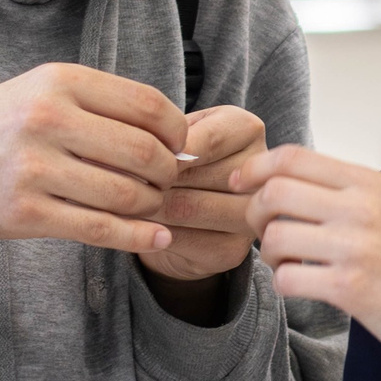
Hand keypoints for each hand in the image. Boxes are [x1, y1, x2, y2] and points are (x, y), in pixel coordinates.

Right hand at [0, 63, 182, 251]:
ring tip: (153, 205)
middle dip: (169, 172)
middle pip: (144, 152)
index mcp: (58, 81)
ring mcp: (35, 168)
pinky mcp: (27, 212)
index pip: (147, 105)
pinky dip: (137, 237)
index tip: (180, 145)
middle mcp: (47, 119)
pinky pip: (100, 228)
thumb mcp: (45, 91)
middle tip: (168, 180)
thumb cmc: (3, 127)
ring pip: (126, 194)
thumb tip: (176, 134)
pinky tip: (156, 238)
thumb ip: (104, 105)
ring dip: (153, 205)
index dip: (178, 130)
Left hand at [143, 106, 269, 283]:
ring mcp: (250, 216)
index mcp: (247, 129)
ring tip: (126, 198)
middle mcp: (259, 174)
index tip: (135, 154)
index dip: (165, 149)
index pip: (206, 139)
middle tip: (121, 179)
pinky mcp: (232, 251)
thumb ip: (165, 136)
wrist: (185, 214)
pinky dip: (153, 231)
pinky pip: (184, 239)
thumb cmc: (179, 161)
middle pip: (198, 175)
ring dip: (149, 205)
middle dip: (153, 179)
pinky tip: (139, 223)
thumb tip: (145, 157)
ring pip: (188, 207)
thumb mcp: (174, 135)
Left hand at [232, 146, 380, 379]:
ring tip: (292, 265)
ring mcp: (357, 247)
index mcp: (371, 183)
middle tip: (269, 235)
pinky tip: (304, 287)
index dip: (256, 168)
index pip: (294, 157)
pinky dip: (284, 284)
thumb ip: (346, 193)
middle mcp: (363, 207)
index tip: (240, 184)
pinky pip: (286, 277)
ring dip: (271, 255)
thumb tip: (284, 182)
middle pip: (274, 192)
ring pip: (275, 235)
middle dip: (255, 214)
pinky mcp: (350, 288)